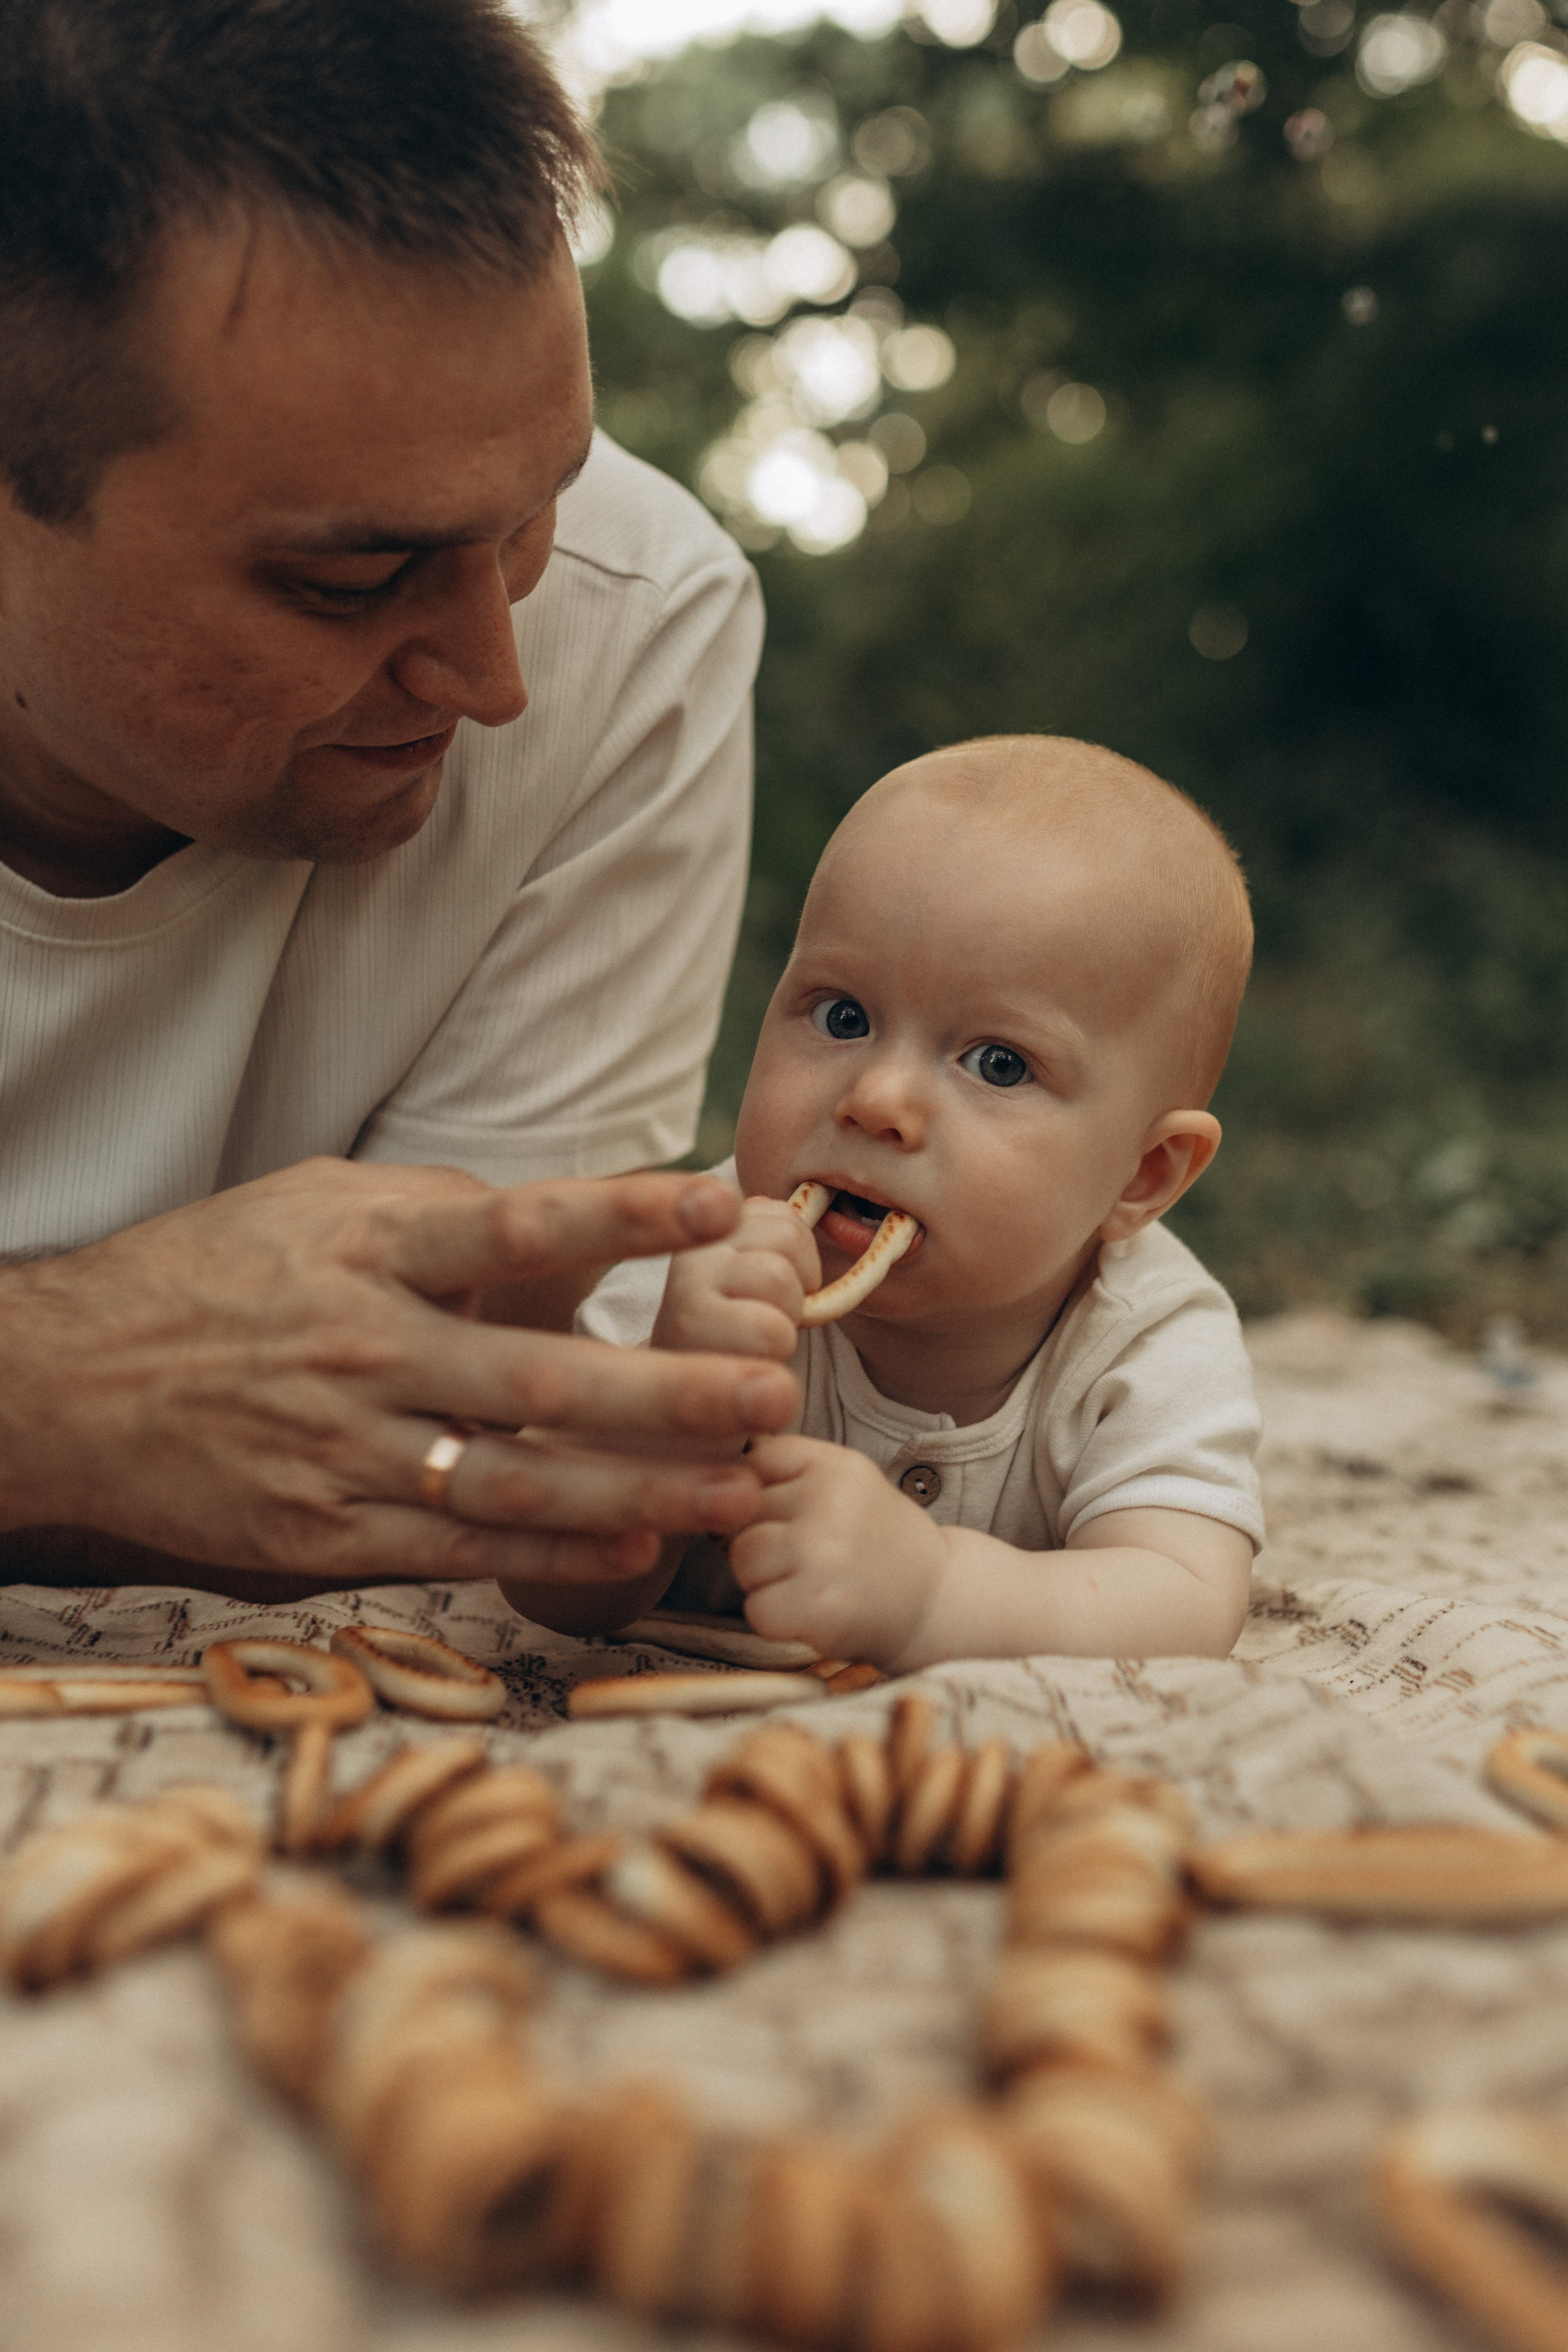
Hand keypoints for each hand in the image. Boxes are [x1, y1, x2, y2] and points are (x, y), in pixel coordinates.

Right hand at [0, 1161, 797, 1589]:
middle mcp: (367, 1351)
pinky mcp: (327, 1535)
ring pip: (518, 1480)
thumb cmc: (210, 1278)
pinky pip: (462, 1546)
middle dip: (669, 1392)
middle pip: (540, 1378)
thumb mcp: (316, 1207)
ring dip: (641, 1491)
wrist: (70, 1385)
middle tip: (773, 1391)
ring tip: (743, 1490)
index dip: (622, 1214)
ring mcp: (348, 1452)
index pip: (516, 1226)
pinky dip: (553, 1551)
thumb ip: (440, 1210)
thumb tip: (560, 1218)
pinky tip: (636, 1550)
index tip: (722, 1200)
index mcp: (370, 1252)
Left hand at [727, 1435, 947, 1667]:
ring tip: (810, 1583)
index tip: (796, 1516)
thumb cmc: (873, 1541)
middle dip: (760, 1539)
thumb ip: (785, 1471)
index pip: (753, 1464)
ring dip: (765, 1580)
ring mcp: (822, 1553)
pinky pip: (756, 1609)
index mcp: (833, 1464)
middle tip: (810, 1557)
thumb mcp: (842, 1483)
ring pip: (743, 1559)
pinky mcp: (817, 1607)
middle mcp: (828, 1501)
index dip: (762, 1497)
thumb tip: (707, 1485)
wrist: (937, 1599)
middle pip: (739, 1514)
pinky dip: (776, 1619)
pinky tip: (813, 1611)